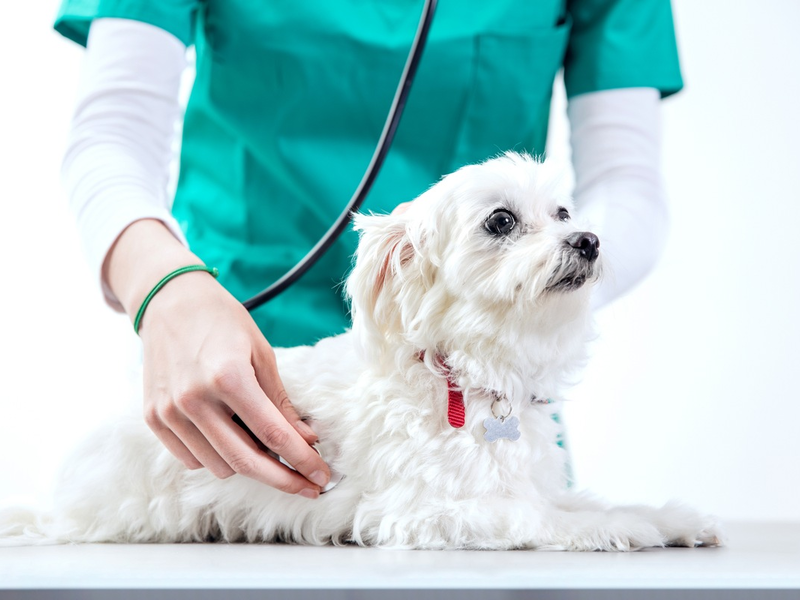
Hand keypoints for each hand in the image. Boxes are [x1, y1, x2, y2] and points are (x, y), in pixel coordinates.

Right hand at [106, 220, 329, 496]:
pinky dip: (217, 458)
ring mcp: (169, 411)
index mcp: (228, 377)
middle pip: (246, 462)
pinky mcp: (153, 418)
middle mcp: (194, 399)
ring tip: (268, 451)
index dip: (302, 461)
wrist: (170, 301)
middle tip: (308, 487)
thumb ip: (281, 402)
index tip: (322, 476)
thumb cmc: (223, 322)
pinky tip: (232, 440)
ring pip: (219, 466)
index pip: (273, 435)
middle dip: (283, 480)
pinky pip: (191, 459)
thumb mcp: (261, 353)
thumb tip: (306, 441)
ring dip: (249, 466)